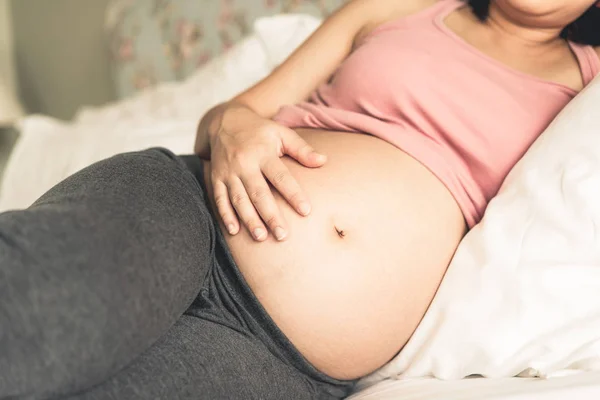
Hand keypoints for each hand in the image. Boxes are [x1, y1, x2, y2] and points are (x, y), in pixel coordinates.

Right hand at [209, 106, 325, 240]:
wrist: (225, 121)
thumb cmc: (260, 131)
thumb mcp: (281, 133)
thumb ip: (302, 149)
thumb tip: (323, 161)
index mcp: (263, 153)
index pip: (281, 177)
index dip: (293, 194)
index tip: (305, 211)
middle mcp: (244, 164)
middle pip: (259, 193)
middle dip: (270, 215)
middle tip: (282, 235)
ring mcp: (228, 172)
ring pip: (239, 200)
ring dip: (249, 219)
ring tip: (261, 237)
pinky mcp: (216, 178)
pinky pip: (219, 199)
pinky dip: (225, 215)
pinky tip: (235, 231)